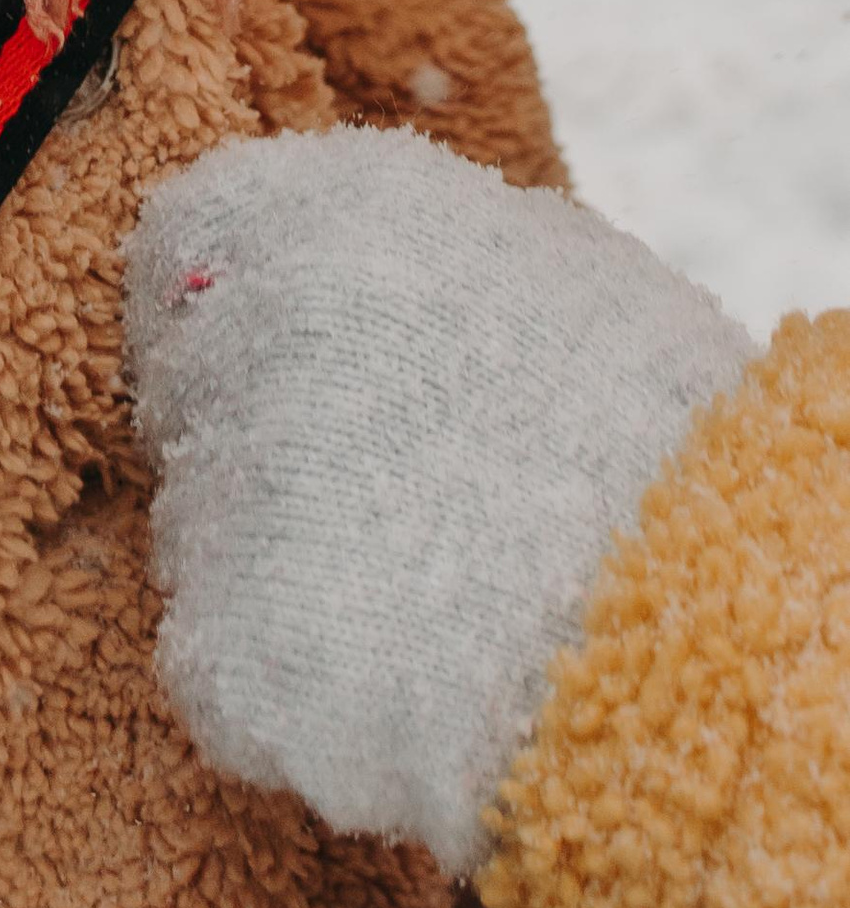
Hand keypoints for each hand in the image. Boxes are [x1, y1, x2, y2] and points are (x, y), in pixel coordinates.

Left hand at [123, 127, 750, 869]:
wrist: (720, 624)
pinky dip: (292, 694)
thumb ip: (408, 259)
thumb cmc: (656, 438)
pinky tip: (398, 687)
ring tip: (424, 599)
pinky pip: (225, 675)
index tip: (289, 369)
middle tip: (387, 508)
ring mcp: (220, 495)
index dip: (232, 314)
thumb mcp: (546, 271)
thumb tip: (340, 270)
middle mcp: (243, 331)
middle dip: (263, 450)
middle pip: (191, 397)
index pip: (186, 239)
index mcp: (317, 213)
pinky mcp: (230, 653)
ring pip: (203, 539)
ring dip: (282, 573)